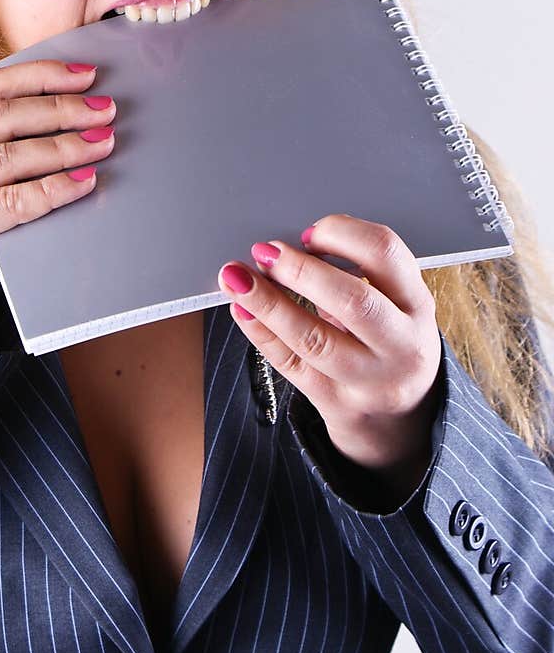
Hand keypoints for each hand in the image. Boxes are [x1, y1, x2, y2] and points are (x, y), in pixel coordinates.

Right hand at [0, 60, 115, 332]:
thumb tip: (67, 127)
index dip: (37, 76)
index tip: (83, 74)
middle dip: (58, 109)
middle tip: (104, 110)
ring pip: (5, 156)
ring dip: (62, 147)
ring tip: (101, 143)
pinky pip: (6, 202)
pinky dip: (50, 190)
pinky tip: (82, 183)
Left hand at [218, 215, 442, 498]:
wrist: (400, 420)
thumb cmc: (387, 343)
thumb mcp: (393, 305)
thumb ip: (356, 273)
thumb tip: (288, 245)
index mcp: (416, 304)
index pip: (385, 254)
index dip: (342, 234)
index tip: (308, 233)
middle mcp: (400, 344)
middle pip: (353, 301)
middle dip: (301, 271)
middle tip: (265, 252)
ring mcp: (369, 380)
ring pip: (314, 340)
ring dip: (269, 303)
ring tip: (237, 278)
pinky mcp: (336, 404)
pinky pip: (291, 365)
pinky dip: (261, 333)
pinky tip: (241, 310)